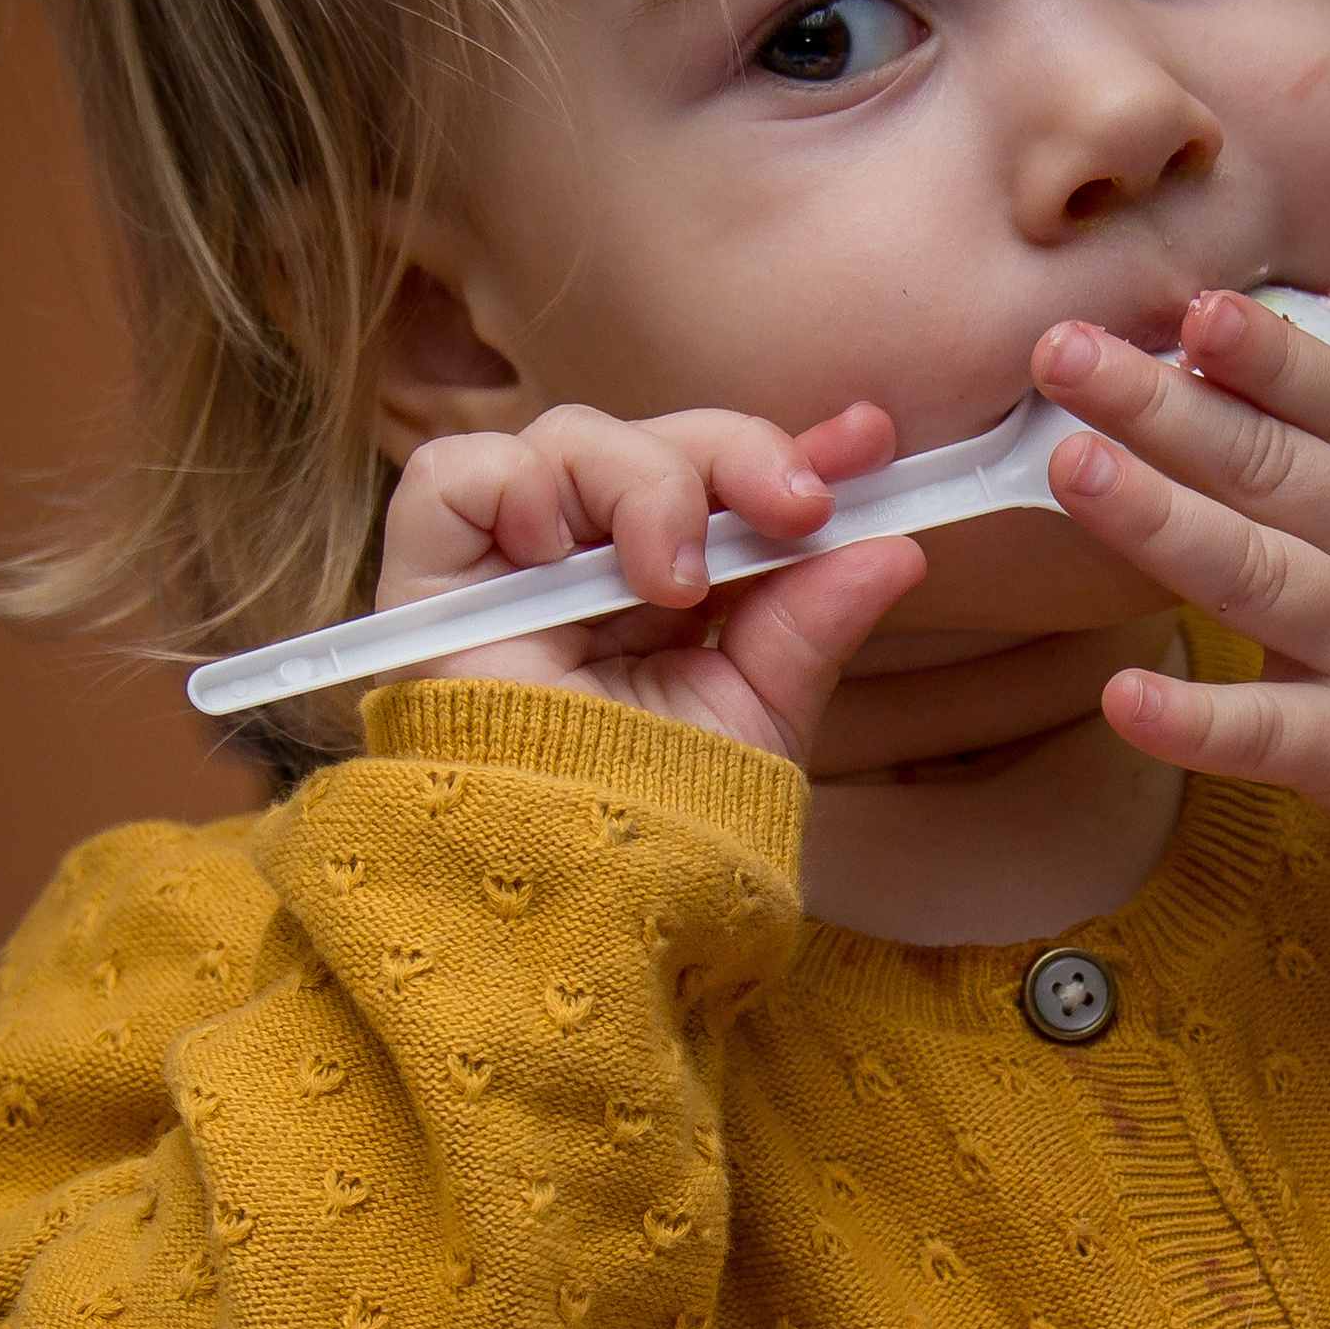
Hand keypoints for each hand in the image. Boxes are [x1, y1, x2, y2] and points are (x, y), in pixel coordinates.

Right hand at [374, 402, 925, 764]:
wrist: (573, 890)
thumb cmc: (656, 812)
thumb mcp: (758, 710)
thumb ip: (813, 621)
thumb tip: (899, 546)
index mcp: (665, 581)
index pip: (724, 478)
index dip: (791, 447)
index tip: (868, 442)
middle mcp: (587, 558)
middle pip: (656, 438)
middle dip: (739, 456)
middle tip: (797, 509)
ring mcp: (506, 560)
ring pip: (573, 438)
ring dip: (648, 487)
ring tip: (673, 584)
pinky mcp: (430, 573)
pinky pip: (459, 474)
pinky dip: (516, 488)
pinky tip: (559, 552)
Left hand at [1033, 294, 1329, 943]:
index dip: (1268, 355)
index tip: (1190, 304)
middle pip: (1276, 467)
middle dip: (1164, 404)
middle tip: (1061, 352)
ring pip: (1259, 572)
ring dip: (1160, 519)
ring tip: (1072, 467)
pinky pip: (1270, 733)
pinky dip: (1195, 720)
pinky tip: (1121, 698)